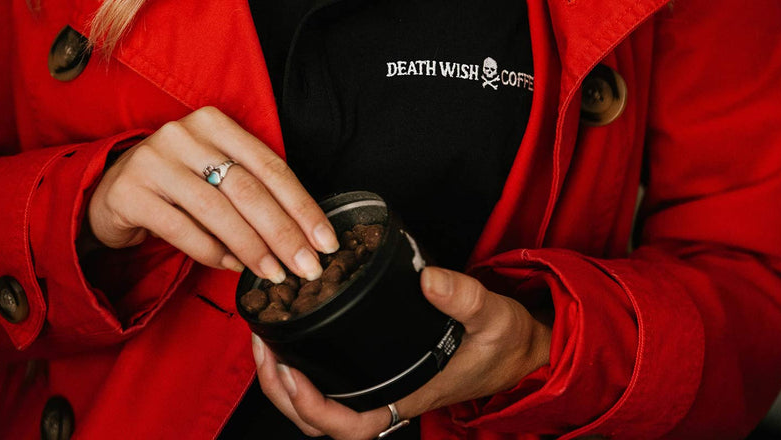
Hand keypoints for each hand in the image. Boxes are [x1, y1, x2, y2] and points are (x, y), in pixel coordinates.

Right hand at [87, 106, 339, 281]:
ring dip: (252, 248)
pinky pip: (182, 230)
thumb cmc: (176, 186)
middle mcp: (183, 135)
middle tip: (307, 267)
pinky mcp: (130, 193)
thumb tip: (302, 235)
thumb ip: (252, 190)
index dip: (302, 206)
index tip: (326, 241)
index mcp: (214, 123)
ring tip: (273, 274)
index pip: (269, 166)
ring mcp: (153, 161)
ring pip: (217, 211)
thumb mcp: (214, 173)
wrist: (110, 192)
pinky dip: (212, 253)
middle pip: (247, 189)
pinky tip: (233, 267)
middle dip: (283, 233)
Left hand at [254, 267, 551, 438]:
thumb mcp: (493, 317)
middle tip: (263, 346)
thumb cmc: (504, 344)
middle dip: (280, 390)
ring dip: (282, 379)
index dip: (312, 408)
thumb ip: (463, 298)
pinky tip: (287, 337)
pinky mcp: (373, 371)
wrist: (517, 350)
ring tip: (265, 340)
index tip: (292, 372)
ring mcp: (377, 387)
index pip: (349, 425)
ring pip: (315, 405)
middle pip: (316, 420)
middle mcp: (386, 398)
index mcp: (407, 396)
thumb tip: (427, 279)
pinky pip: (327, 383)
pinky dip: (299, 367)